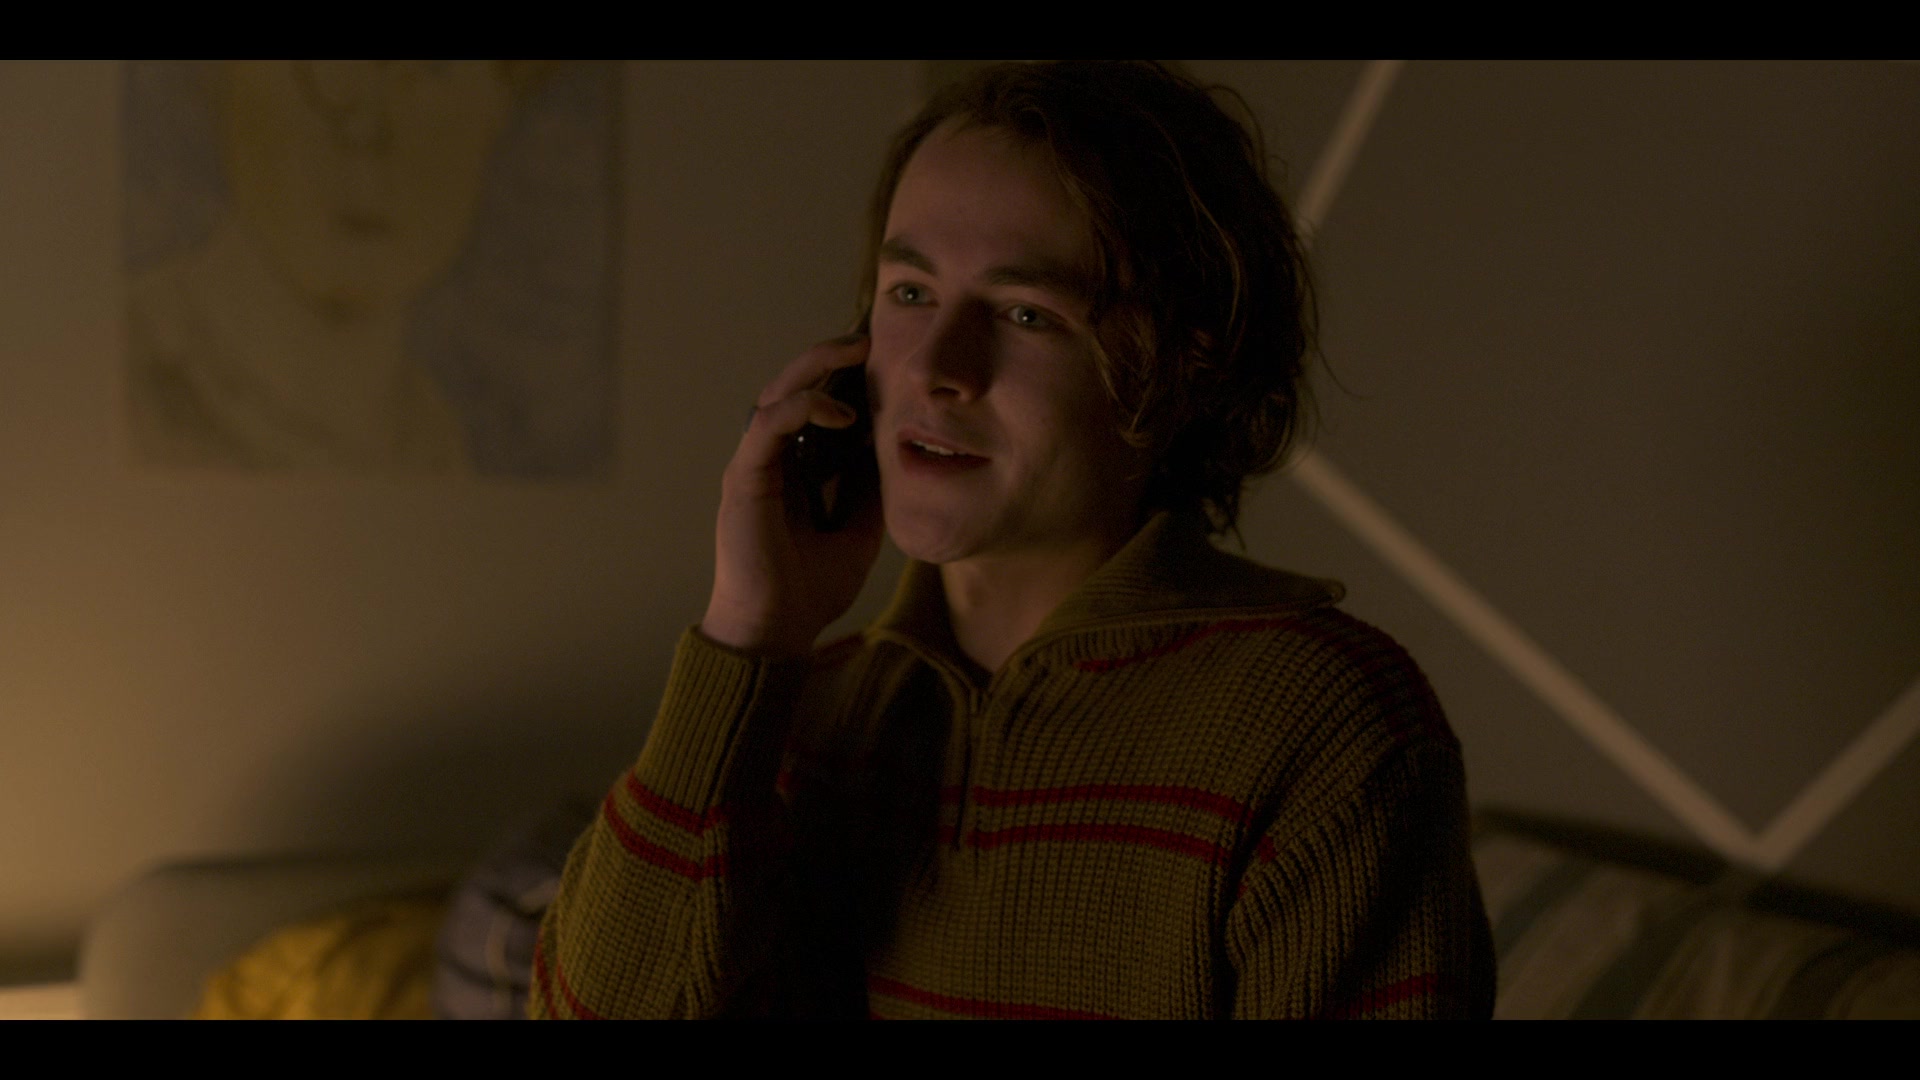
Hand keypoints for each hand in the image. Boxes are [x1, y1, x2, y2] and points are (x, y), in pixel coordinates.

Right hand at [699, 335, 883, 657]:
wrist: (777, 630)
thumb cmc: (812, 586)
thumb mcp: (862, 526)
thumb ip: (872, 485)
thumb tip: (900, 446)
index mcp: (795, 465)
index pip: (816, 402)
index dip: (844, 376)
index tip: (883, 357)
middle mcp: (770, 456)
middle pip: (794, 385)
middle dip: (830, 355)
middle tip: (869, 337)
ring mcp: (754, 463)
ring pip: (778, 392)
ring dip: (816, 365)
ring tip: (857, 350)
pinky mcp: (743, 476)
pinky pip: (767, 423)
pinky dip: (803, 408)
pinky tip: (843, 415)